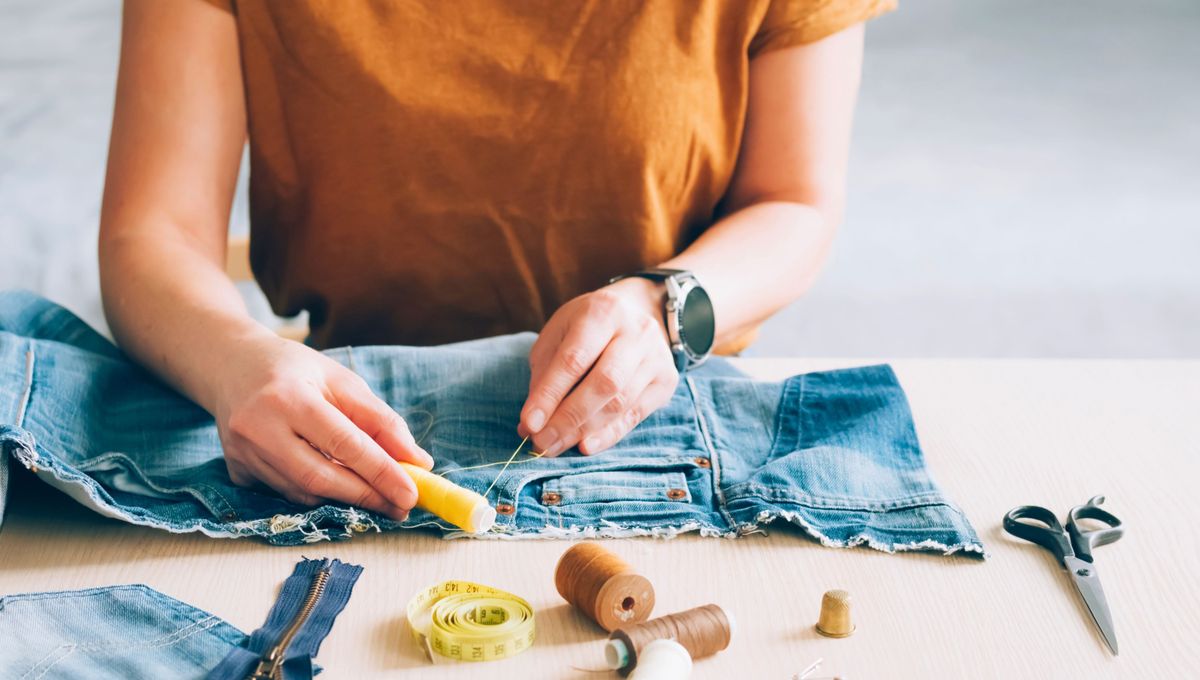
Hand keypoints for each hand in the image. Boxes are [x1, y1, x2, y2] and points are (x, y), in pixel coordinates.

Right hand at [212, 332, 431, 519]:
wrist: (231, 366)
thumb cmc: (296, 370)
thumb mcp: (342, 381)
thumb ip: (380, 420)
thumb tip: (418, 462)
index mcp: (287, 396)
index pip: (343, 443)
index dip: (381, 472)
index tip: (411, 494)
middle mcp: (257, 428)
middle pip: (320, 477)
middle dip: (366, 496)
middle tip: (401, 505)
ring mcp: (241, 453)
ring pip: (303, 492)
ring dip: (345, 497)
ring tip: (376, 493)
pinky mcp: (236, 471)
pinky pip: (286, 493)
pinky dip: (318, 491)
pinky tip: (335, 481)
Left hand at [519, 278, 678, 455]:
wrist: (637, 311)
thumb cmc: (588, 326)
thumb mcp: (559, 335)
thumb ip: (545, 373)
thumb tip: (532, 422)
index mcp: (602, 312)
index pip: (574, 359)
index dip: (549, 394)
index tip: (528, 423)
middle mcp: (636, 331)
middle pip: (604, 383)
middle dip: (568, 418)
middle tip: (541, 442)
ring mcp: (656, 356)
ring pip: (621, 402)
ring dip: (584, 430)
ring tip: (555, 446)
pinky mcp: (666, 380)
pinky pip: (636, 415)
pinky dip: (609, 435)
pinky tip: (585, 446)